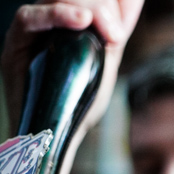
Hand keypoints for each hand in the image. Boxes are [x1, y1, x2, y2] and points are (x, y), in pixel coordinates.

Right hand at [1, 0, 143, 136]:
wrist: (60, 136)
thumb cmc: (80, 106)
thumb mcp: (105, 66)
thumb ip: (112, 35)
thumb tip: (131, 3)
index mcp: (73, 23)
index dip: (115, 0)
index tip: (132, 4)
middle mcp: (51, 21)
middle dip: (102, 6)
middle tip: (116, 34)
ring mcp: (34, 30)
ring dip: (88, 9)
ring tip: (107, 33)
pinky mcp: (17, 43)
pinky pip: (29, 17)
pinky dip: (56, 14)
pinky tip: (81, 20)